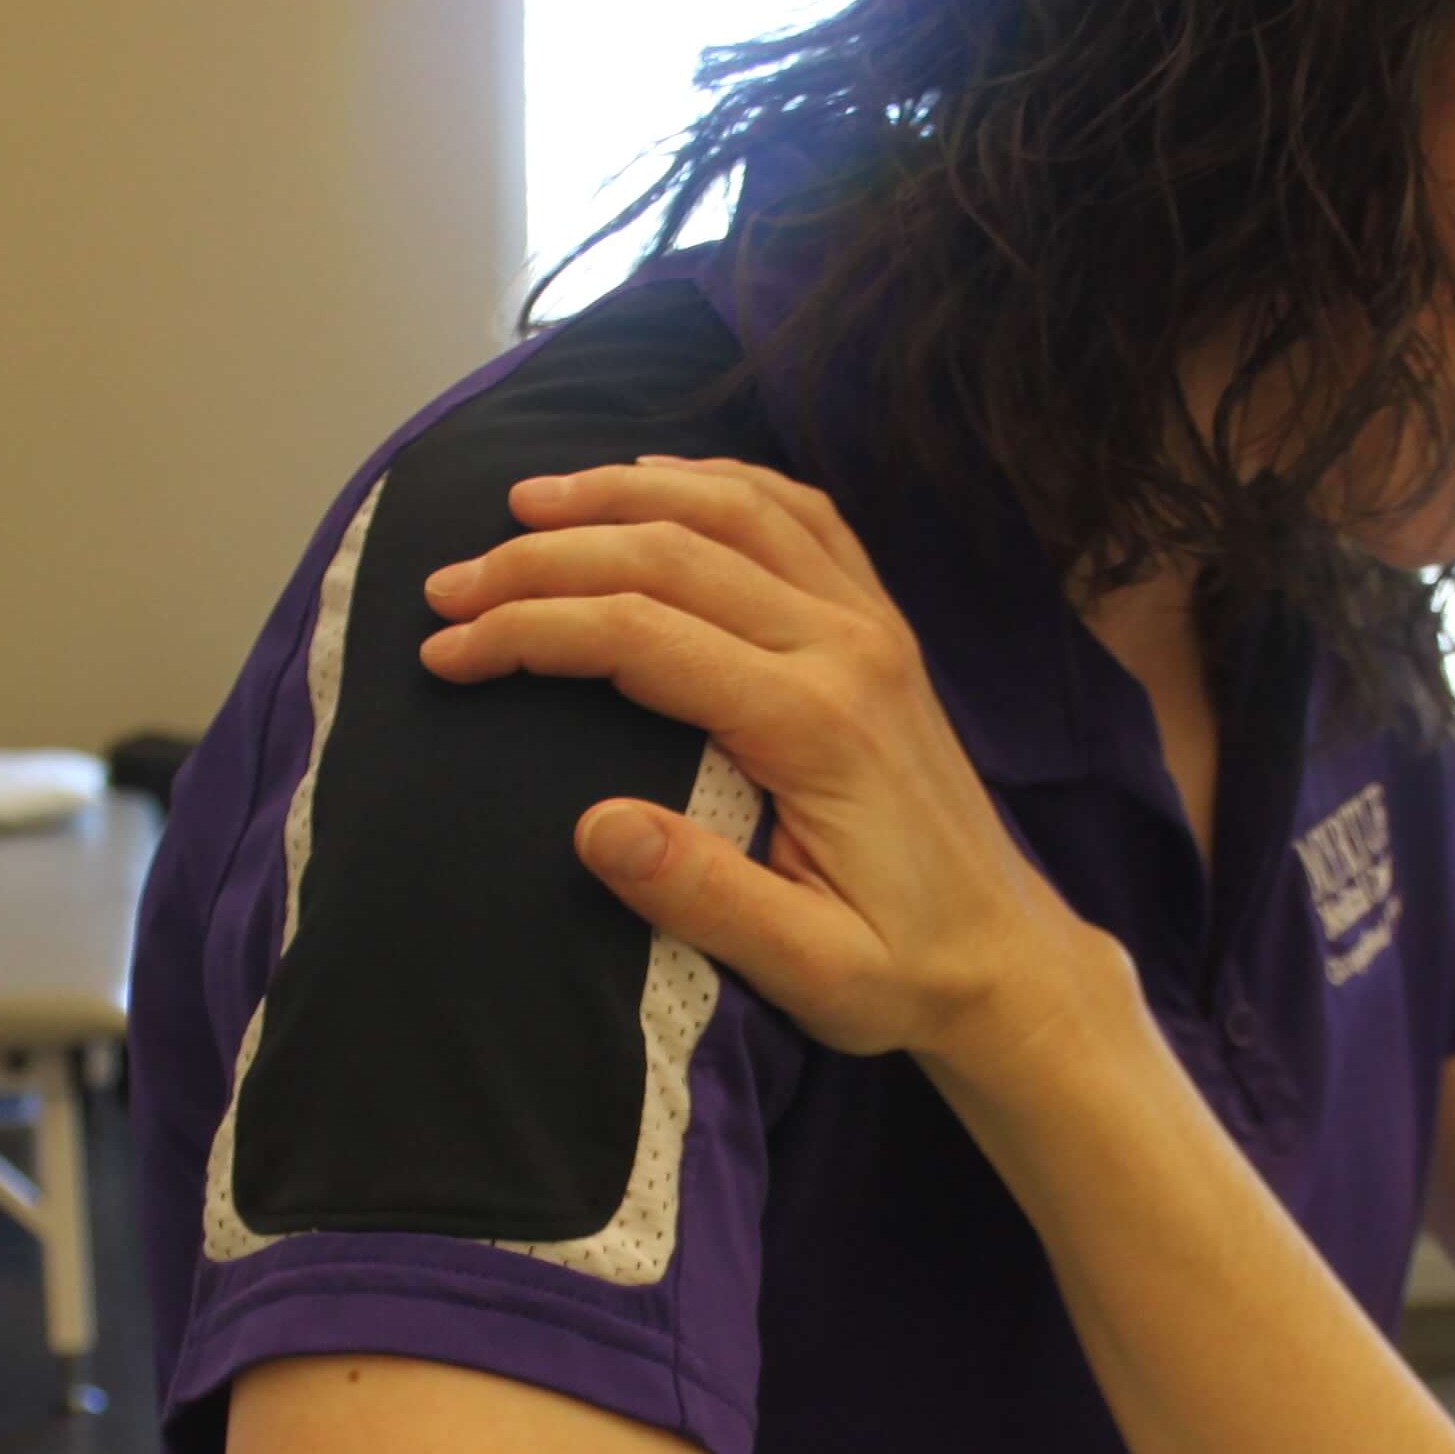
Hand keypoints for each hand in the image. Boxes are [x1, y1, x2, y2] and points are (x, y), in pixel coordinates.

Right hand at [416, 457, 1123, 1071]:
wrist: (1007, 961)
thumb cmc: (902, 972)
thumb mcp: (808, 970)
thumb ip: (704, 898)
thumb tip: (593, 827)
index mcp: (816, 725)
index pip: (642, 636)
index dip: (531, 631)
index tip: (446, 650)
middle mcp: (846, 648)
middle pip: (672, 552)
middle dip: (546, 557)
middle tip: (452, 585)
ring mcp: (871, 626)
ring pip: (735, 509)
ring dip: (622, 493)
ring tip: (526, 502)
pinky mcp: (883, 629)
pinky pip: (802, 517)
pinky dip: (721, 482)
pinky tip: (659, 481)